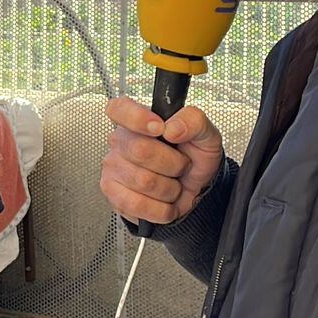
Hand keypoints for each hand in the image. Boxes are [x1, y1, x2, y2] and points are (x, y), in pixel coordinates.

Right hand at [99, 98, 224, 227]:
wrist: (195, 191)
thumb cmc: (195, 160)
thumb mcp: (206, 135)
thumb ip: (193, 121)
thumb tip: (172, 127)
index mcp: (139, 120)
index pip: (120, 109)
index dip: (137, 118)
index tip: (159, 128)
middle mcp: (121, 141)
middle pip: (140, 150)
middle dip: (173, 164)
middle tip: (180, 165)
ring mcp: (113, 167)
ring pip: (143, 181)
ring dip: (169, 189)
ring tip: (172, 184)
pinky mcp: (112, 193)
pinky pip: (136, 204)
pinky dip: (160, 209)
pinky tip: (163, 201)